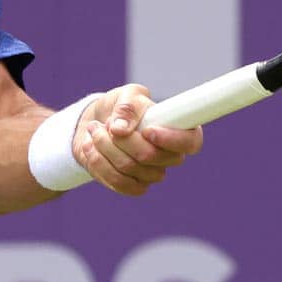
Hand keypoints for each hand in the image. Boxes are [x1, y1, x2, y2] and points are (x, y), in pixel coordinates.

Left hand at [73, 84, 203, 195]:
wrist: (97, 124)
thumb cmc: (120, 107)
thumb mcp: (124, 96)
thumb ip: (126, 106)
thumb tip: (121, 129)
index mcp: (178, 129)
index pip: (191, 142)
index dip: (171, 139)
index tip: (147, 130)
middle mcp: (170, 155)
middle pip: (150, 157)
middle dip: (121, 139)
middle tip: (105, 123)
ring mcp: (152, 174)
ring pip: (129, 168)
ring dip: (104, 147)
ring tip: (94, 130)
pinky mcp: (133, 186)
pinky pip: (118, 183)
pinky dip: (98, 163)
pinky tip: (90, 147)